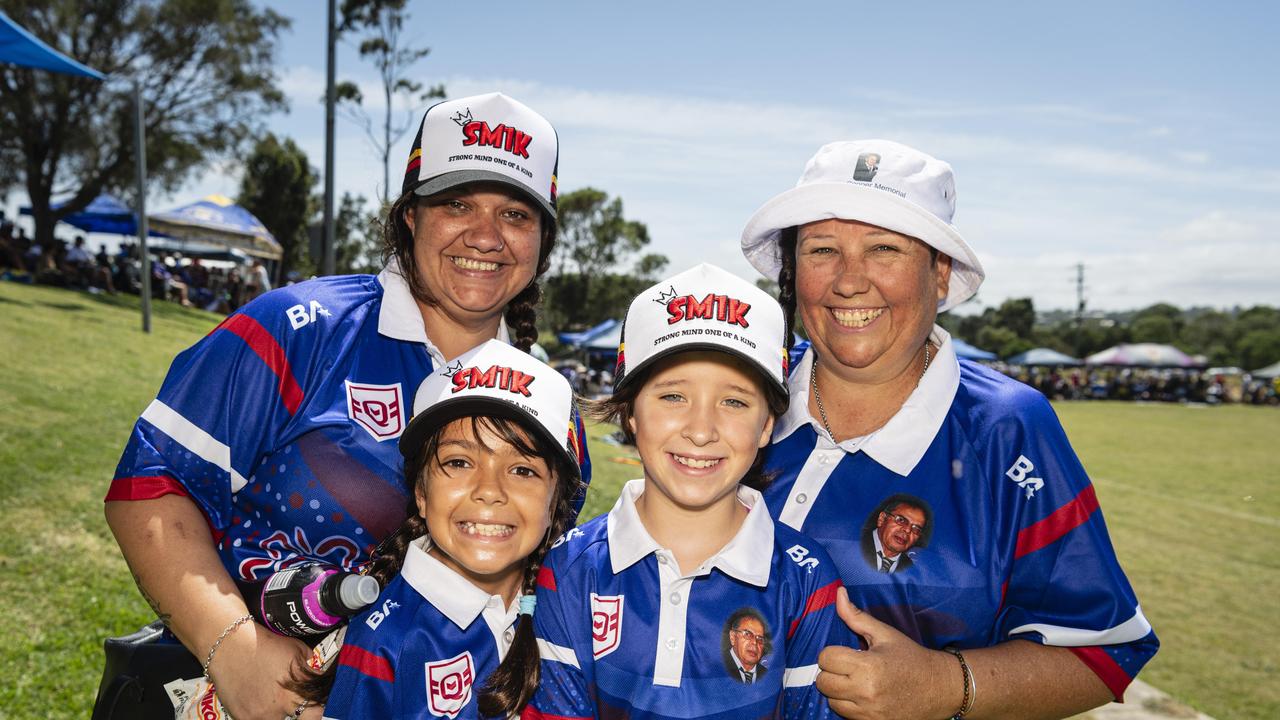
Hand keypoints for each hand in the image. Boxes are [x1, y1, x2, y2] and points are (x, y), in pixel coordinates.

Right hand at [208, 622, 322, 719]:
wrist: (231, 645)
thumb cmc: (267, 645)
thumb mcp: (298, 651)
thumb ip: (310, 671)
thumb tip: (318, 679)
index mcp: (297, 691)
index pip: (318, 714)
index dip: (319, 710)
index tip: (318, 705)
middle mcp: (281, 707)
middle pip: (299, 718)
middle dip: (298, 708)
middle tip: (290, 697)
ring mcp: (261, 715)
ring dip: (278, 711)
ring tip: (269, 693)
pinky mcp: (243, 718)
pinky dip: (259, 712)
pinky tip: (255, 696)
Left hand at [816, 587, 960, 719]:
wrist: (938, 688)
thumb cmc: (910, 657)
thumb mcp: (885, 634)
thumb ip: (856, 616)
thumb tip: (838, 593)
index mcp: (868, 665)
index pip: (825, 659)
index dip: (831, 653)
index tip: (844, 653)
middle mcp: (866, 691)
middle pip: (823, 682)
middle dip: (831, 672)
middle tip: (846, 667)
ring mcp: (869, 712)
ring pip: (831, 701)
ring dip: (837, 691)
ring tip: (854, 682)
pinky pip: (844, 715)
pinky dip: (848, 706)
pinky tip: (861, 696)